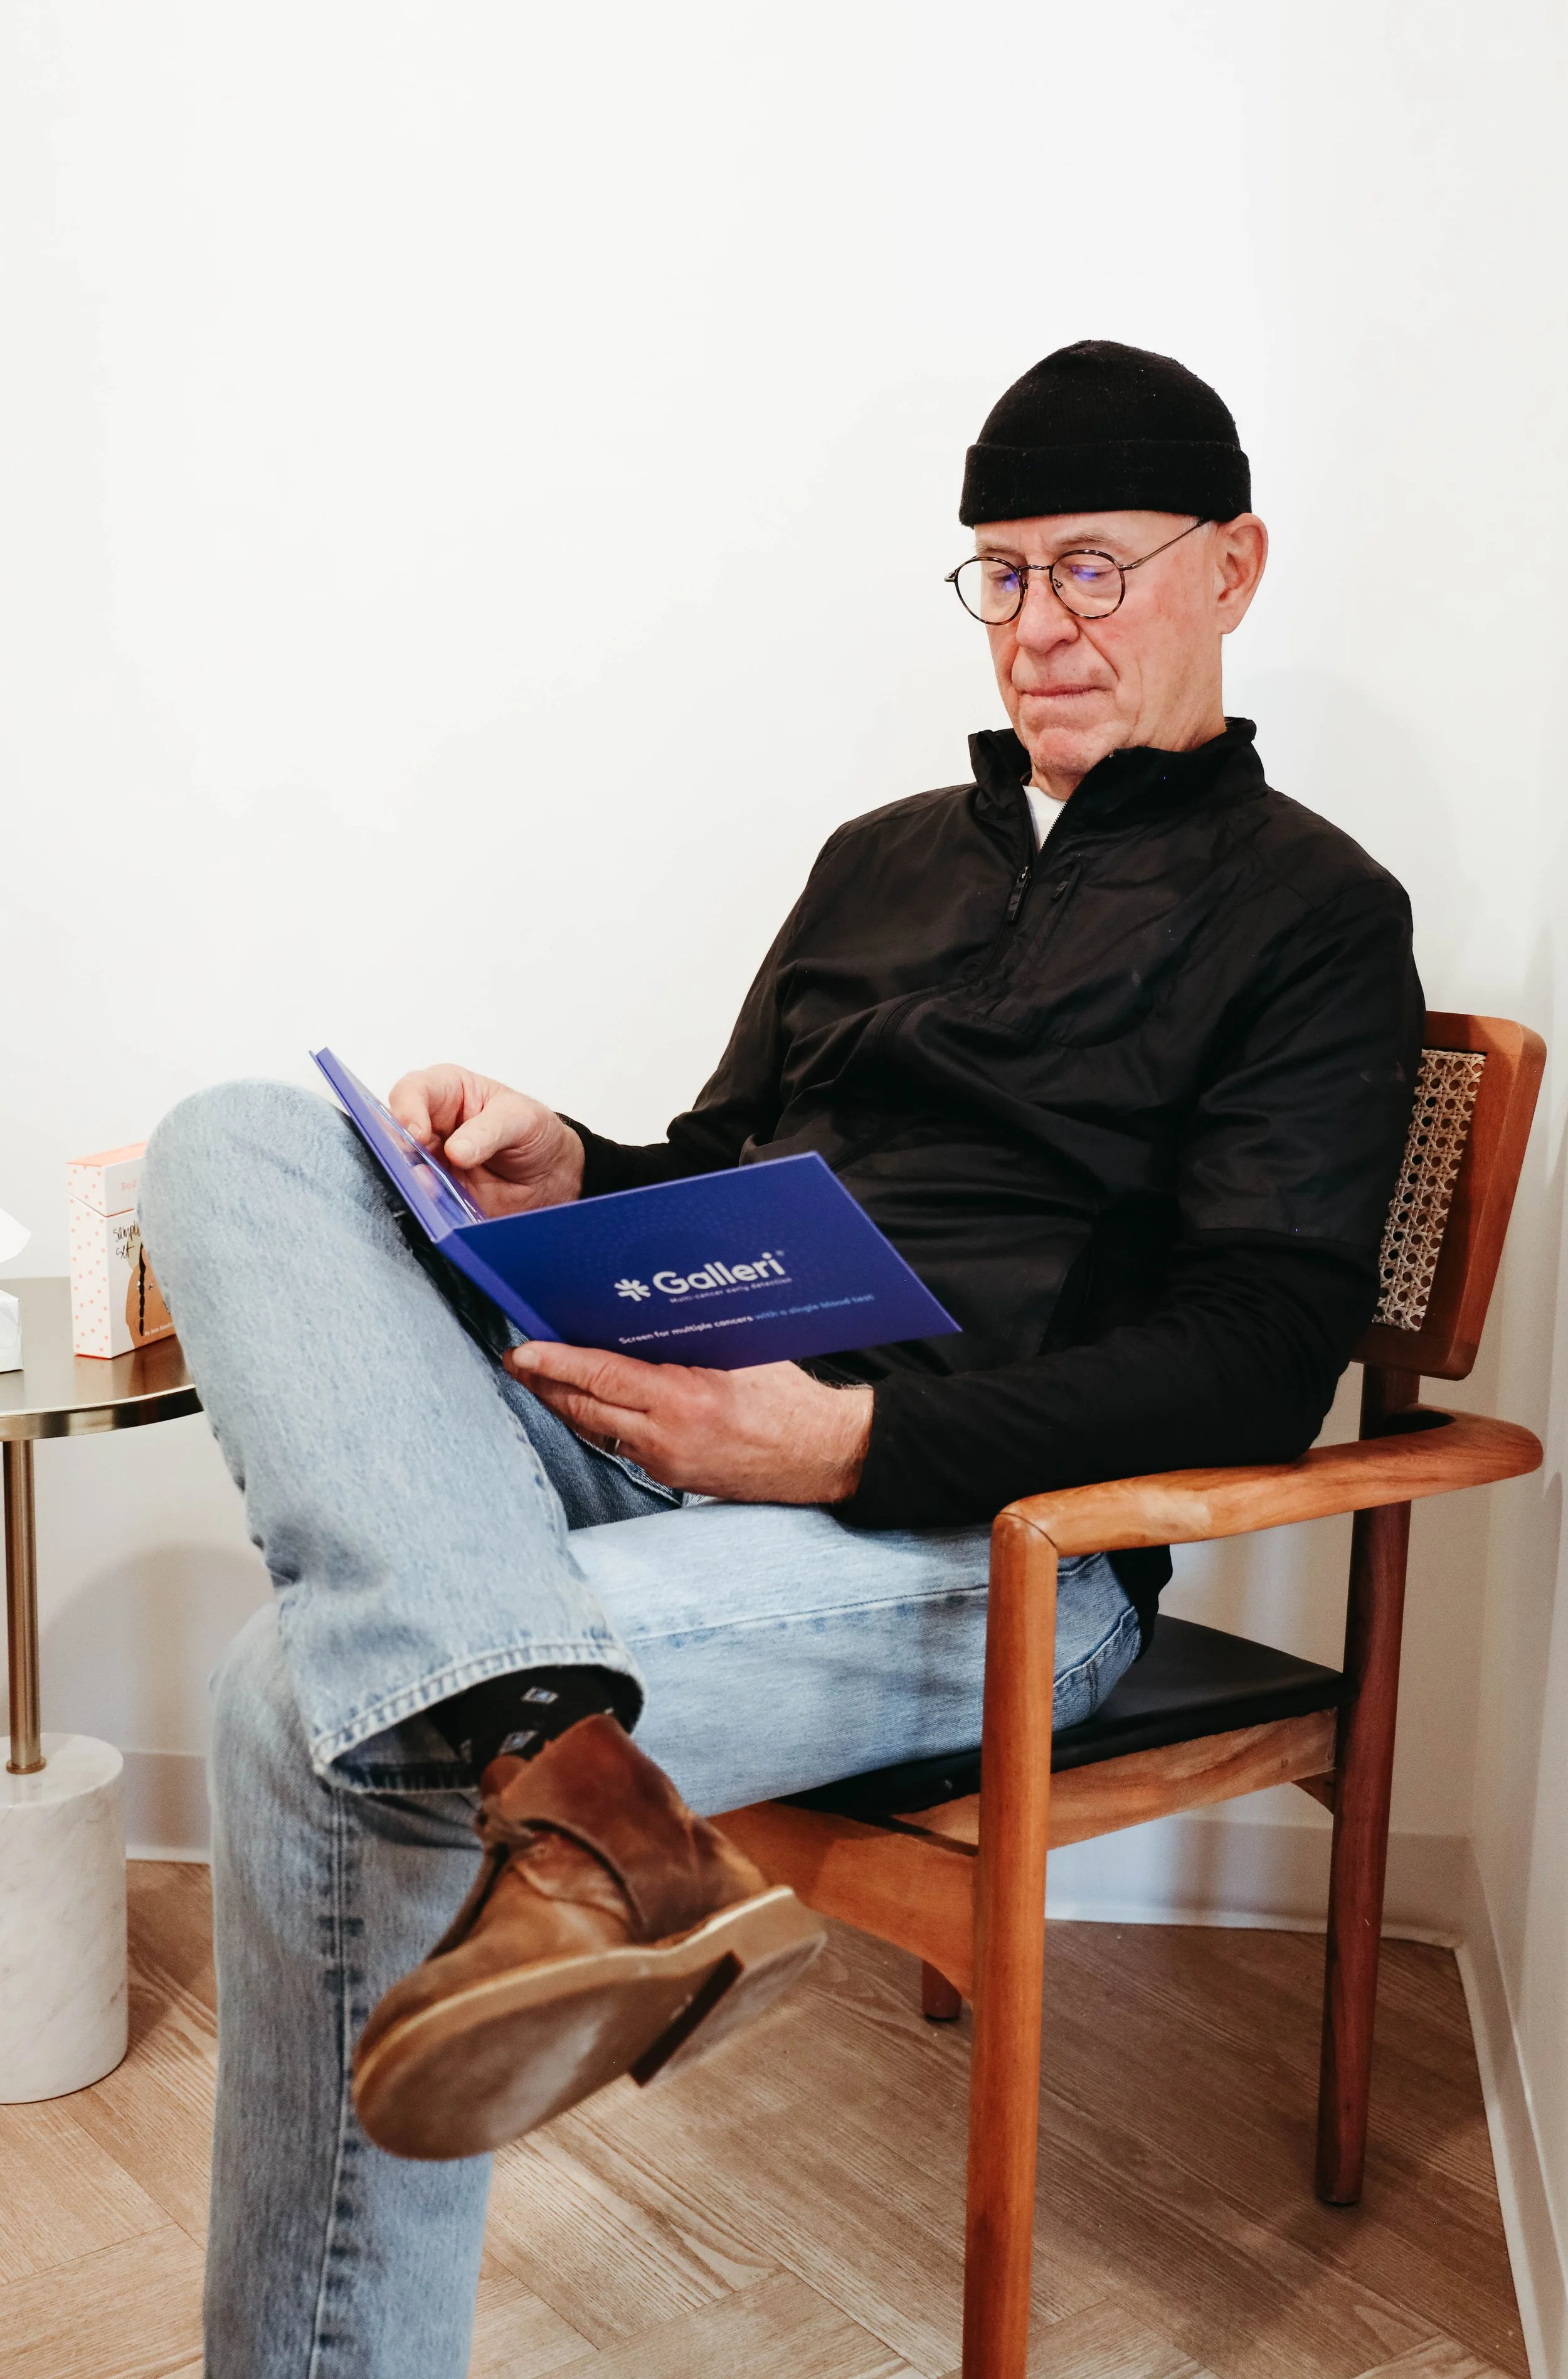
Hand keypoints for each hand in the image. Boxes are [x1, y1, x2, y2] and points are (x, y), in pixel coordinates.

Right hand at [388, 1065, 583, 1217]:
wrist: (550, 1174)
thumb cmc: (533, 1131)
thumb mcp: (520, 1119)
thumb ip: (488, 1131)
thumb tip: (455, 1151)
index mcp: (446, 1091)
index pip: (411, 1091)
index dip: (407, 1109)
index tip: (418, 1133)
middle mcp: (429, 1124)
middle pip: (392, 1131)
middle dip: (397, 1148)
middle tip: (413, 1164)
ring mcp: (429, 1160)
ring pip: (400, 1168)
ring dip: (408, 1179)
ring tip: (427, 1187)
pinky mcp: (435, 1192)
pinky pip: (420, 1198)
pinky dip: (423, 1203)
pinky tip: (435, 1206)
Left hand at [507, 1342, 873, 1504]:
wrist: (824, 1456)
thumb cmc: (790, 1400)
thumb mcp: (740, 1356)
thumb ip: (689, 1343)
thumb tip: (640, 1318)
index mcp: (684, 1398)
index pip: (601, 1376)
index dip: (556, 1363)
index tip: (523, 1351)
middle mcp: (666, 1436)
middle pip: (584, 1408)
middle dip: (544, 1385)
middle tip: (517, 1361)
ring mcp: (666, 1462)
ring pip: (595, 1429)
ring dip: (565, 1404)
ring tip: (540, 1380)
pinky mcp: (672, 1477)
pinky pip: (619, 1445)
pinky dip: (595, 1423)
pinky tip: (586, 1406)